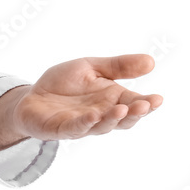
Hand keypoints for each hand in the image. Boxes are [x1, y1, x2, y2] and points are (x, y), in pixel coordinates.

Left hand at [22, 53, 163, 137]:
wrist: (32, 96)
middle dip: (135, 113)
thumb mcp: (91, 67)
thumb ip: (118, 66)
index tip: (158, 98)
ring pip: (102, 125)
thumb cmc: (64, 84)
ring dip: (113, 119)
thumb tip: (151, 61)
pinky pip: (76, 127)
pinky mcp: (62, 129)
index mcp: (112, 99)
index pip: (134, 103)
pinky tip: (93, 115)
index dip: (147, 103)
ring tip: (122, 109)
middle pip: (123, 118)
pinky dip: (85, 123)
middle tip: (145, 105)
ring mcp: (84, 124)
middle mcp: (102, 114)